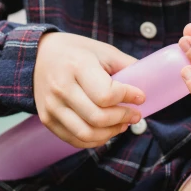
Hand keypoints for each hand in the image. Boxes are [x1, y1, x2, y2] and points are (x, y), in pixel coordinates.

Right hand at [34, 32, 145, 148]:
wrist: (39, 55)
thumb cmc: (75, 51)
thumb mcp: (102, 50)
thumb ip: (125, 66)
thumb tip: (151, 81)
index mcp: (77, 66)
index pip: (106, 94)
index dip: (128, 97)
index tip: (140, 96)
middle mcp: (61, 87)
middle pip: (98, 117)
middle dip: (123, 118)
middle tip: (135, 114)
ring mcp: (52, 106)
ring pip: (86, 133)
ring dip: (111, 133)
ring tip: (123, 124)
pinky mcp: (47, 119)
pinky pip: (74, 139)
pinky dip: (95, 140)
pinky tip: (106, 131)